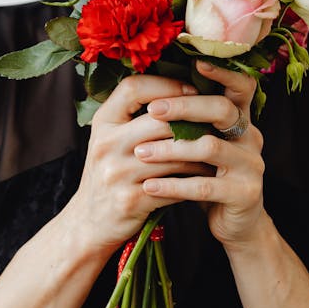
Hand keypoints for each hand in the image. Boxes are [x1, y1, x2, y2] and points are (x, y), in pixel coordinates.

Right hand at [68, 73, 215, 254]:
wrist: (89, 222)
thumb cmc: (110, 173)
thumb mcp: (112, 138)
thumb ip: (136, 116)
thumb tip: (182, 91)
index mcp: (102, 122)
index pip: (133, 87)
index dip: (166, 85)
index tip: (191, 90)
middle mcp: (106, 144)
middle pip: (159, 119)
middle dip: (193, 119)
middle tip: (216, 119)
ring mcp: (117, 173)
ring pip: (173, 154)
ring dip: (201, 151)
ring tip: (219, 146)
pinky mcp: (131, 200)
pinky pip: (174, 184)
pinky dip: (195, 179)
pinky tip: (208, 175)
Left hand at [133, 60, 265, 248]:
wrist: (235, 224)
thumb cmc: (209, 177)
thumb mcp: (202, 145)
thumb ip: (189, 121)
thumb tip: (150, 91)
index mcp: (241, 119)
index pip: (240, 86)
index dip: (223, 73)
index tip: (196, 64)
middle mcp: (251, 137)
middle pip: (221, 110)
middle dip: (184, 107)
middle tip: (152, 111)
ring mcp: (252, 165)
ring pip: (209, 147)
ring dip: (170, 148)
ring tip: (140, 153)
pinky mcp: (245, 194)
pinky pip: (204, 186)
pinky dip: (173, 184)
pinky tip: (149, 185)